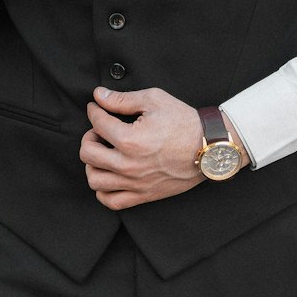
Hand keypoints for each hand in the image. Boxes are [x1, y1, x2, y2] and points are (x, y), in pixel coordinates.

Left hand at [79, 86, 205, 209]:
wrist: (208, 148)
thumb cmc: (184, 121)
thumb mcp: (154, 100)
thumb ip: (122, 99)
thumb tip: (99, 96)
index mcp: (129, 139)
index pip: (97, 123)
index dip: (94, 111)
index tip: (97, 108)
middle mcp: (128, 165)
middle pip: (87, 153)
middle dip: (89, 136)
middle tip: (100, 130)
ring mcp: (135, 183)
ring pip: (94, 179)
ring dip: (92, 163)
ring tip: (103, 152)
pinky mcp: (143, 195)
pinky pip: (110, 201)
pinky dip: (102, 190)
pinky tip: (109, 175)